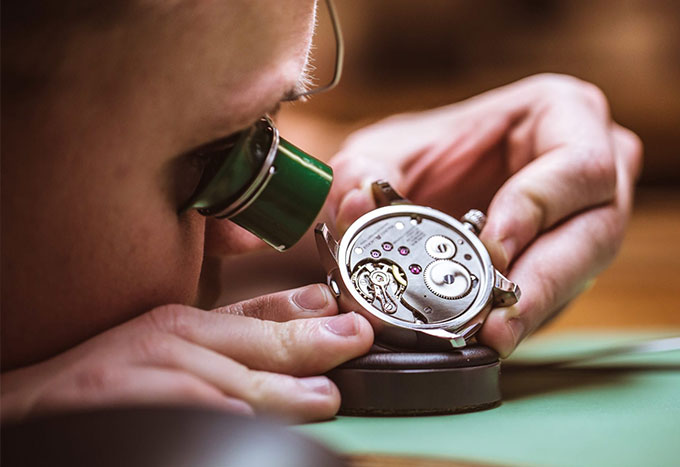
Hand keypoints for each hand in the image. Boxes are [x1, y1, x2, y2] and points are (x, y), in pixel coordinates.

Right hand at [1, 285, 372, 421]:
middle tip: (343, 369)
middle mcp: (165, 346)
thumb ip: (249, 326)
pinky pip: (183, 418)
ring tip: (318, 402)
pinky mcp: (120, 411)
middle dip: (300, 358)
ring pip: (219, 393)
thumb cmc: (116, 376)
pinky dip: (216, 424)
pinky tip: (248, 429)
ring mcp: (144, 383)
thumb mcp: (182, 341)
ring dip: (270, 400)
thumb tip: (318, 306)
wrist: (33, 405)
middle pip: (246, 356)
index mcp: (183, 324)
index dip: (309, 326)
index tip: (354, 329)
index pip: (256, 323)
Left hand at [329, 73, 641, 356]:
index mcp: (561, 115)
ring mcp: (587, 220)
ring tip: (491, 336)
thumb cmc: (423, 153)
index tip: (491, 251)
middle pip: (594, 230)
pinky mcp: (570, 265)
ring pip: (583, 272)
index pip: (578, 166)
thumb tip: (354, 200)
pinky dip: (524, 317)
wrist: (427, 180)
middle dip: (543, 280)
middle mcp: (589, 169)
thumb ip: (363, 170)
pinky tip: (490, 334)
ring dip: (536, 308)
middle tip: (495, 320)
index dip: (536, 210)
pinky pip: (560, 296)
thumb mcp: (386, 150)